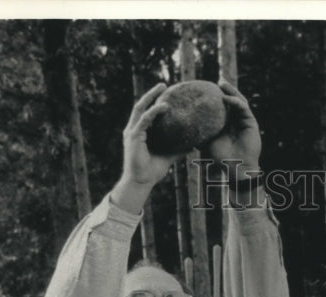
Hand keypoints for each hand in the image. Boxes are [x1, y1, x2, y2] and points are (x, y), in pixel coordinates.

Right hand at [112, 83, 176, 213]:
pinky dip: (154, 112)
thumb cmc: (151, 171)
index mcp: (139, 132)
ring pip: (141, 109)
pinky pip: (145, 121)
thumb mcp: (169, 157)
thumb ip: (179, 149)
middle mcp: (133, 129)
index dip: (154, 101)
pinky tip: (164, 106)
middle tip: (164, 84)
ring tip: (162, 88)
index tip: (165, 93)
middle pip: (141, 105)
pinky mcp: (133, 137)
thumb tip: (193, 144)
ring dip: (151, 97)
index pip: (146, 112)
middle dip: (151, 94)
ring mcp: (132, 132)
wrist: (141, 182)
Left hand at [206, 79, 261, 179]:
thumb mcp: (206, 141)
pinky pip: (244, 109)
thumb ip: (198, 131)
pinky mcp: (251, 123)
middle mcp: (237, 120)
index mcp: (227, 123)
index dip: (216, 97)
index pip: (222, 106)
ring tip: (222, 84)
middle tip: (217, 81)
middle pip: (232, 101)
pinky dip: (235, 102)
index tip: (206, 88)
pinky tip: (226, 98)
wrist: (236, 167)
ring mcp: (244, 121)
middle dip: (225, 90)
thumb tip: (181, 124)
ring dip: (231, 91)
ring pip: (239, 101)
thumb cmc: (220, 157)